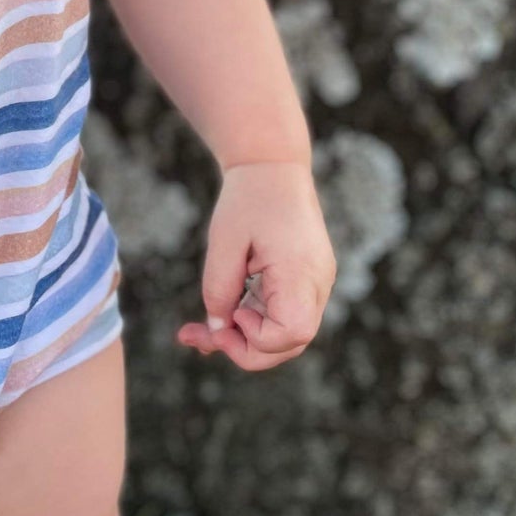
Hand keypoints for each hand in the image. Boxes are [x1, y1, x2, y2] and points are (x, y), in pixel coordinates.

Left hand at [176, 161, 336, 371]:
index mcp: (302, 270)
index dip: (257, 338)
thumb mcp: (224, 241)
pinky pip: (283, 315)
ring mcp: (315, 284)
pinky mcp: (305, 282)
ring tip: (198, 331)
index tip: (232, 312)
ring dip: (245, 338)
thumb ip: (219, 289)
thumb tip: (216, 329)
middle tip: (198, 336)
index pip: (293, 333)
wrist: (274, 166)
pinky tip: (222, 317)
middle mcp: (317, 283)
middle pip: (291, 343)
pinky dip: (253, 322)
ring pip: (286, 334)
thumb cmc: (249, 197)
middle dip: (244, 349)